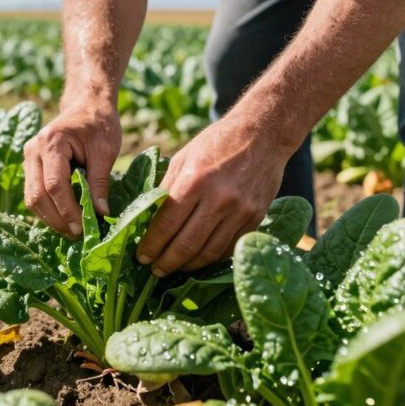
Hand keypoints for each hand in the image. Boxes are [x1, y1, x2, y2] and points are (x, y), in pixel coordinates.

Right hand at [24, 99, 120, 237]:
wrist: (87, 106)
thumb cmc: (99, 124)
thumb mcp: (105, 151)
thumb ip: (100, 182)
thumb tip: (101, 214)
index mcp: (51, 142)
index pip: (54, 184)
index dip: (67, 210)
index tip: (83, 228)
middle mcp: (33, 150)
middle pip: (37, 194)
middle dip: (57, 219)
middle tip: (78, 235)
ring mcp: (29, 158)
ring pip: (32, 198)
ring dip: (50, 218)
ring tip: (73, 231)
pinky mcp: (31, 167)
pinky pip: (34, 193)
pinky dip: (48, 210)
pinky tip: (65, 219)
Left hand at [136, 114, 291, 275]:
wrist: (262, 134)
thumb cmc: (216, 143)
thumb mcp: (183, 158)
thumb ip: (166, 189)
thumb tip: (148, 220)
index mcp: (194, 181)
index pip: (167, 224)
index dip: (152, 245)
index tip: (141, 257)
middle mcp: (218, 199)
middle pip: (187, 244)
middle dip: (167, 262)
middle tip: (154, 271)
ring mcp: (240, 211)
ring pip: (209, 252)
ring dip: (189, 266)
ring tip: (175, 268)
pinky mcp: (255, 218)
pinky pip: (229, 247)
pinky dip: (212, 258)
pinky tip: (199, 259)